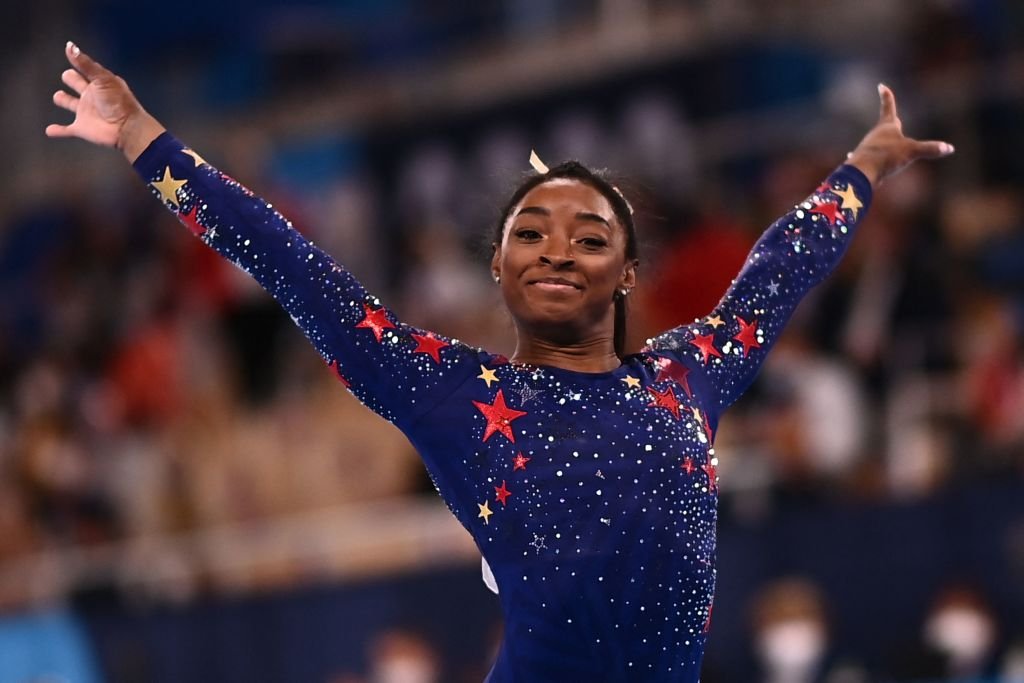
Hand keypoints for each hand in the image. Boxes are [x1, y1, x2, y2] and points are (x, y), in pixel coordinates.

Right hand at [45, 41, 164, 161]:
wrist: (127, 128)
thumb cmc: (118, 101)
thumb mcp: (102, 79)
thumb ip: (85, 64)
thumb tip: (70, 46)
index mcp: (98, 84)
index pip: (86, 70)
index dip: (80, 63)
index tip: (72, 53)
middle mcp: (91, 97)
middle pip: (77, 84)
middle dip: (72, 79)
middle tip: (68, 76)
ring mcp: (86, 113)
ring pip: (70, 104)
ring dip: (64, 100)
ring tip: (58, 97)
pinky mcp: (82, 128)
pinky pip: (67, 130)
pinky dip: (58, 131)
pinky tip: (49, 131)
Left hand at [846, 84, 953, 186]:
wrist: (862, 174)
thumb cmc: (886, 157)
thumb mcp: (911, 152)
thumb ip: (929, 149)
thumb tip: (949, 148)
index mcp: (886, 127)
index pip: (888, 107)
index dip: (887, 96)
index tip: (881, 85)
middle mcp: (875, 135)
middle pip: (885, 126)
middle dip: (890, 121)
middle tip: (889, 112)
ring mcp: (868, 148)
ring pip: (877, 143)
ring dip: (881, 142)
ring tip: (884, 145)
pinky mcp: (863, 161)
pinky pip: (870, 158)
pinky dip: (870, 158)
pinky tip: (856, 158)